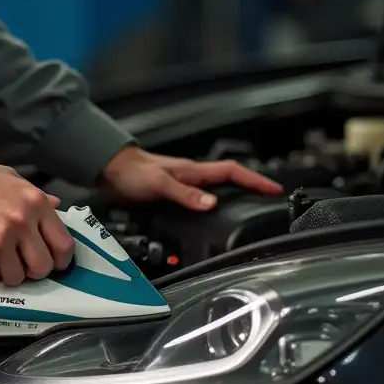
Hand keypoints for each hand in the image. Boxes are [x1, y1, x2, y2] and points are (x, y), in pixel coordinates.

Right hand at [0, 161, 73, 286]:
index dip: (61, 260)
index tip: (54, 263)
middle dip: (34, 271)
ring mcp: (1, 239)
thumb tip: (56, 205)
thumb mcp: (10, 179)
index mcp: (35, 203)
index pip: (63, 244)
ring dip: (8, 273)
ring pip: (17, 277)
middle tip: (22, 264)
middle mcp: (22, 222)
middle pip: (43, 267)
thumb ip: (36, 195)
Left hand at [101, 146, 282, 211]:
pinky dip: (214, 205)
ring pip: (217, 189)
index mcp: (193, 171)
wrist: (108, 170)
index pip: (232, 172)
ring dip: (235, 196)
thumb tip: (212, 204)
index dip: (255, 180)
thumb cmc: (131, 172)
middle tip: (270, 199)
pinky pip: (201, 199)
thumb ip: (185, 194)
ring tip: (252, 207)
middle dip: (252, 187)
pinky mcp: (173, 193)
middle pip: (230, 180)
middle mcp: (192, 176)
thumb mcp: (159, 184)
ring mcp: (184, 184)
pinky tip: (215, 213)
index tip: (275, 189)